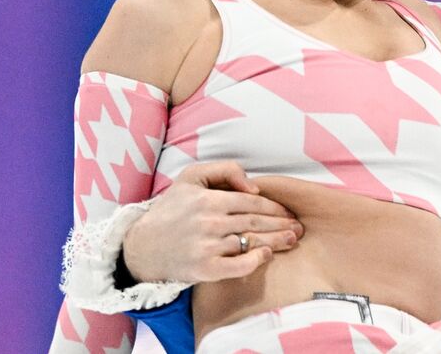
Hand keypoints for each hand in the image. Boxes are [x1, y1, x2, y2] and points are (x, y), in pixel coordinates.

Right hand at [122, 161, 302, 282]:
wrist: (141, 246)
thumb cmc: (171, 209)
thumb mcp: (192, 177)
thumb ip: (225, 170)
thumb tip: (254, 187)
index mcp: (209, 199)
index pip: (252, 203)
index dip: (275, 207)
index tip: (288, 212)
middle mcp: (209, 222)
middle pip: (256, 223)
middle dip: (282, 224)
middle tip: (299, 227)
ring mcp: (207, 247)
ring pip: (251, 242)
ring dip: (277, 241)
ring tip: (293, 240)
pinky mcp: (203, 270)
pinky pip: (238, 267)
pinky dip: (255, 261)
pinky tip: (266, 255)